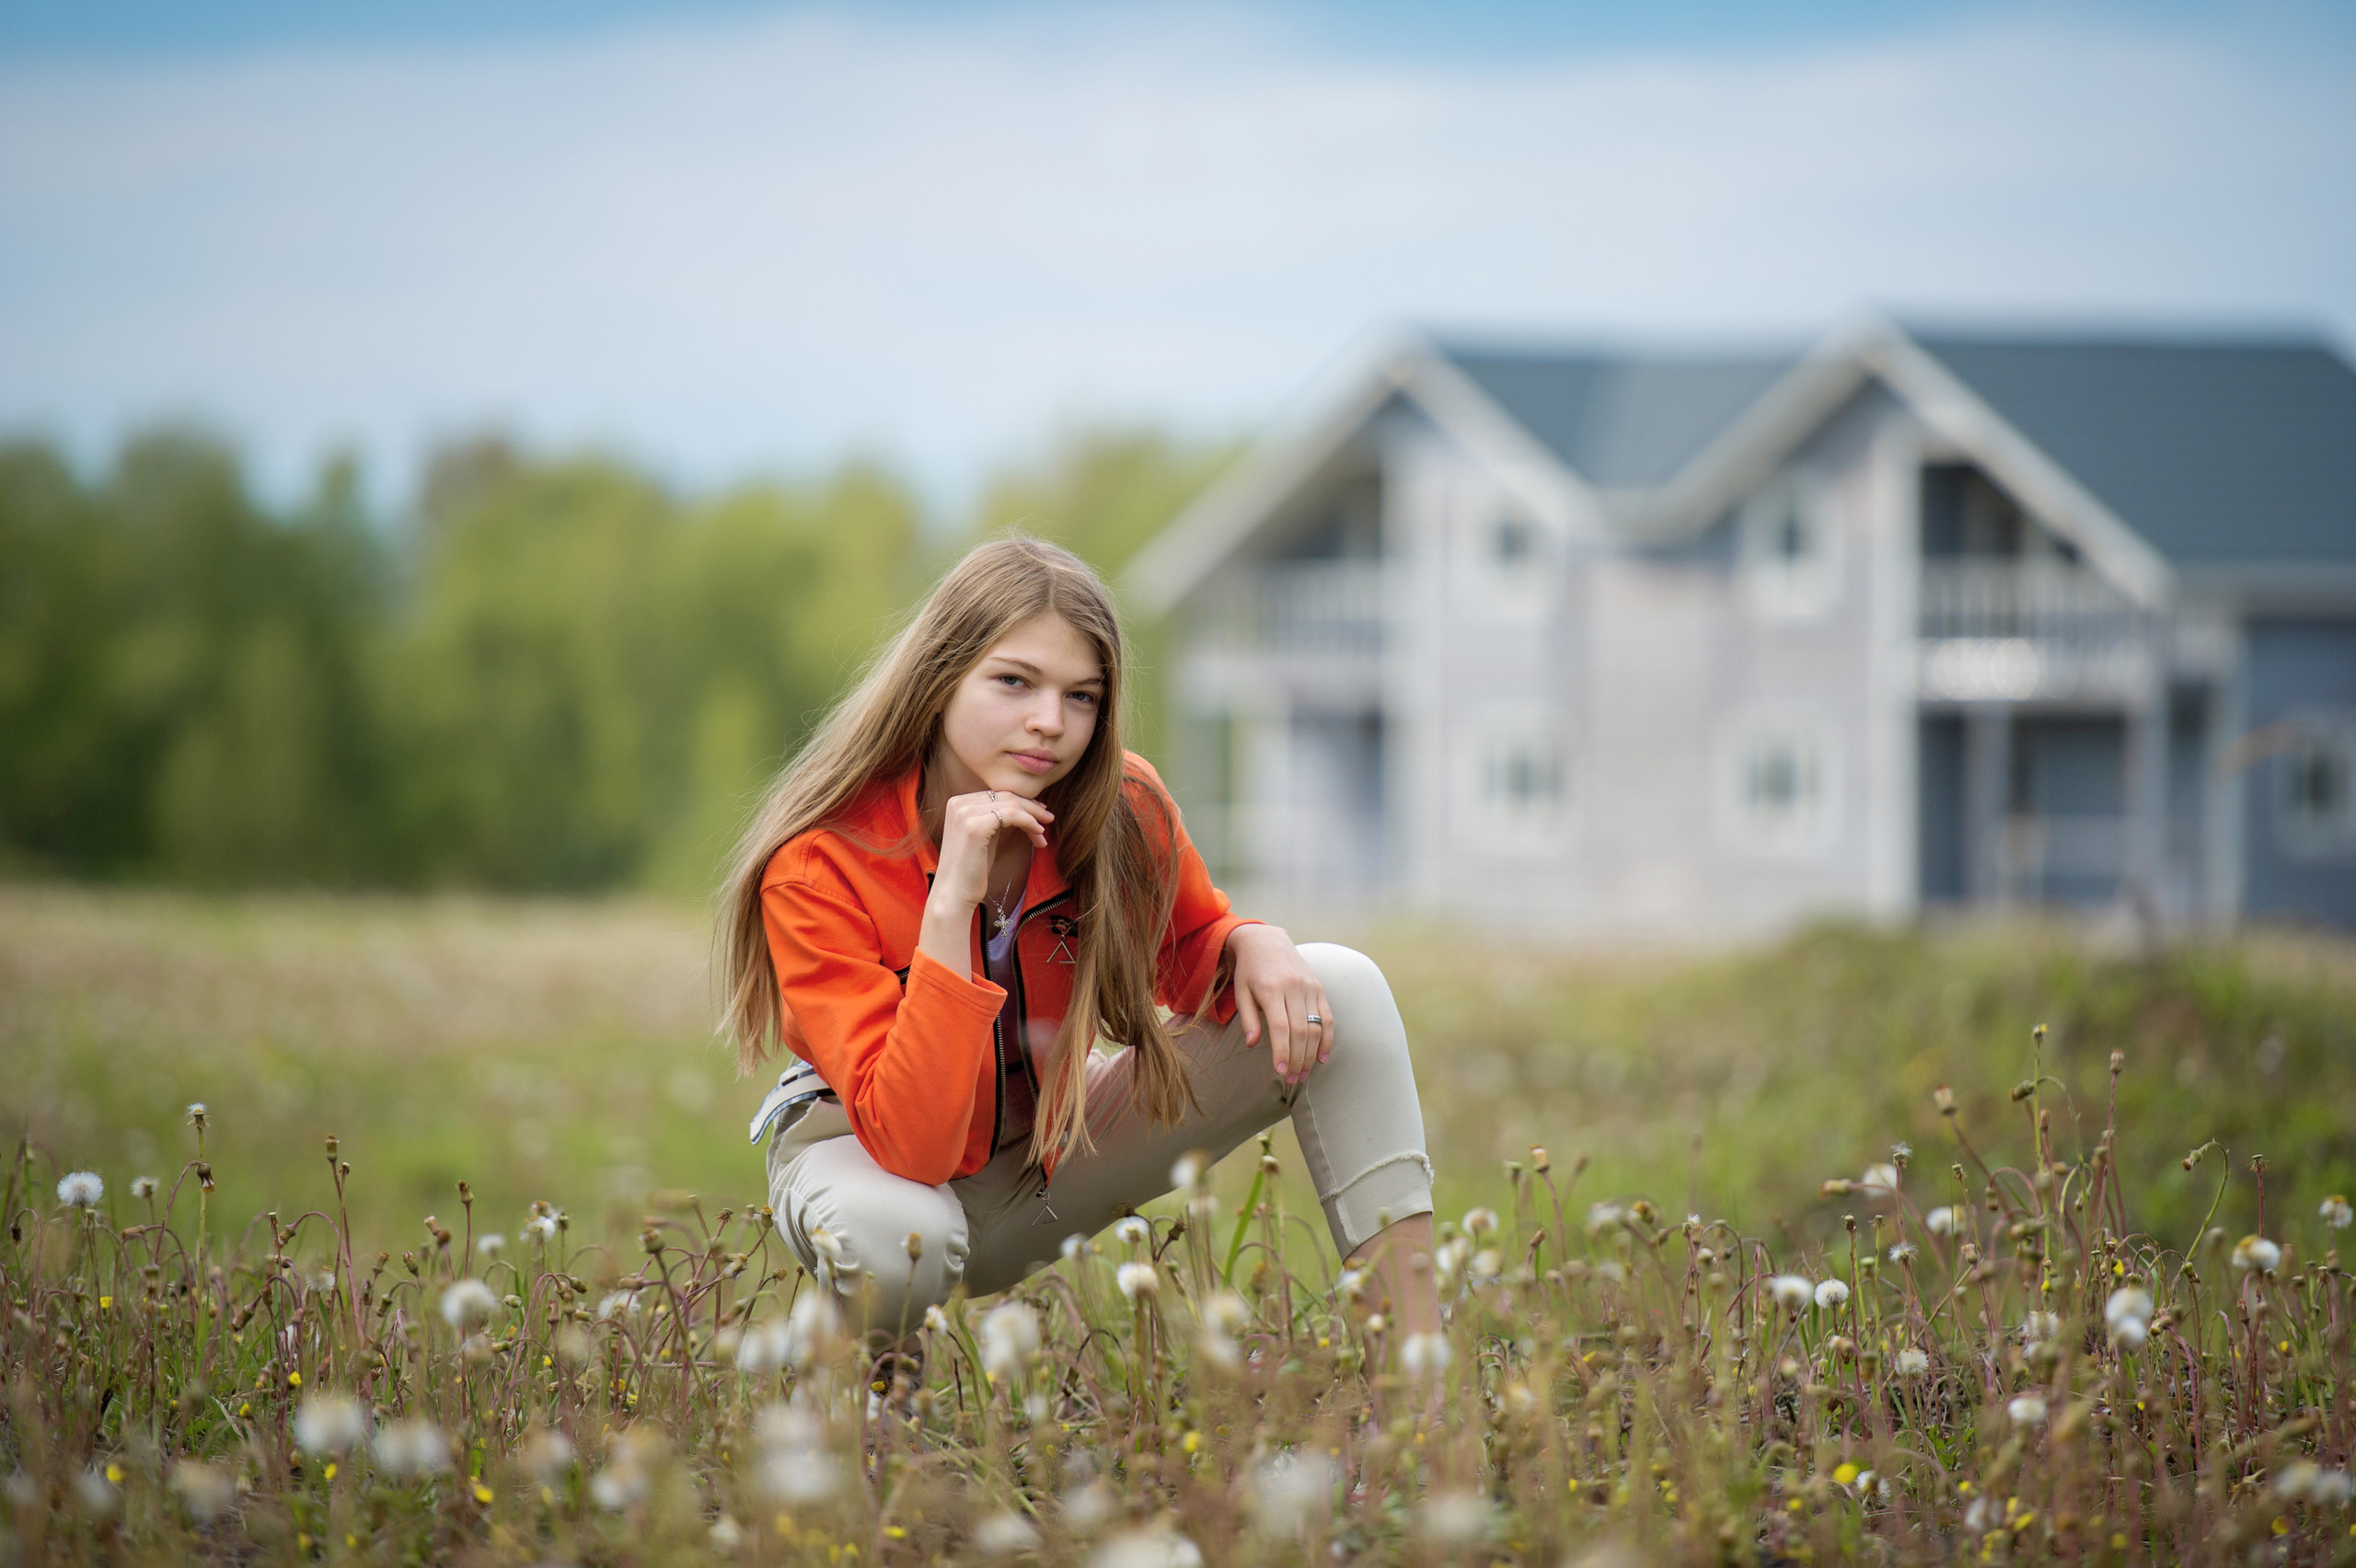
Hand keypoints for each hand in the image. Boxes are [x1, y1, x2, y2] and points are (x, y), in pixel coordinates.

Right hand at [920, 790, 1050, 976]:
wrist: (954, 894)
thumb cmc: (972, 870)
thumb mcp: (984, 837)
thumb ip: (995, 818)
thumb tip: (1023, 807)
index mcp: (958, 803)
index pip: (997, 794)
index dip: (1021, 803)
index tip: (1039, 813)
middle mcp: (959, 803)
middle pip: (1005, 796)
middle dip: (1031, 807)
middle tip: (1049, 818)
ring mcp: (965, 813)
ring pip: (1011, 804)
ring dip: (1033, 817)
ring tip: (1042, 834)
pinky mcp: (975, 826)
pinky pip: (1012, 815)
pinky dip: (1029, 822)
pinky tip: (1037, 835)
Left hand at [1226, 924, 1330, 1085]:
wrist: (1267, 940)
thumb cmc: (1249, 970)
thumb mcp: (1241, 991)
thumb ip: (1248, 1018)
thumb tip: (1253, 1044)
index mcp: (1271, 989)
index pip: (1281, 1028)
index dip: (1282, 1052)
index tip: (1279, 1072)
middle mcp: (1293, 988)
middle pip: (1301, 1031)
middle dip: (1297, 1059)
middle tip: (1292, 1079)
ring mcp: (1309, 987)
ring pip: (1316, 1027)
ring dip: (1311, 1054)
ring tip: (1303, 1074)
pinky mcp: (1318, 988)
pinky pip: (1327, 1017)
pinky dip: (1327, 1039)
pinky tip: (1322, 1057)